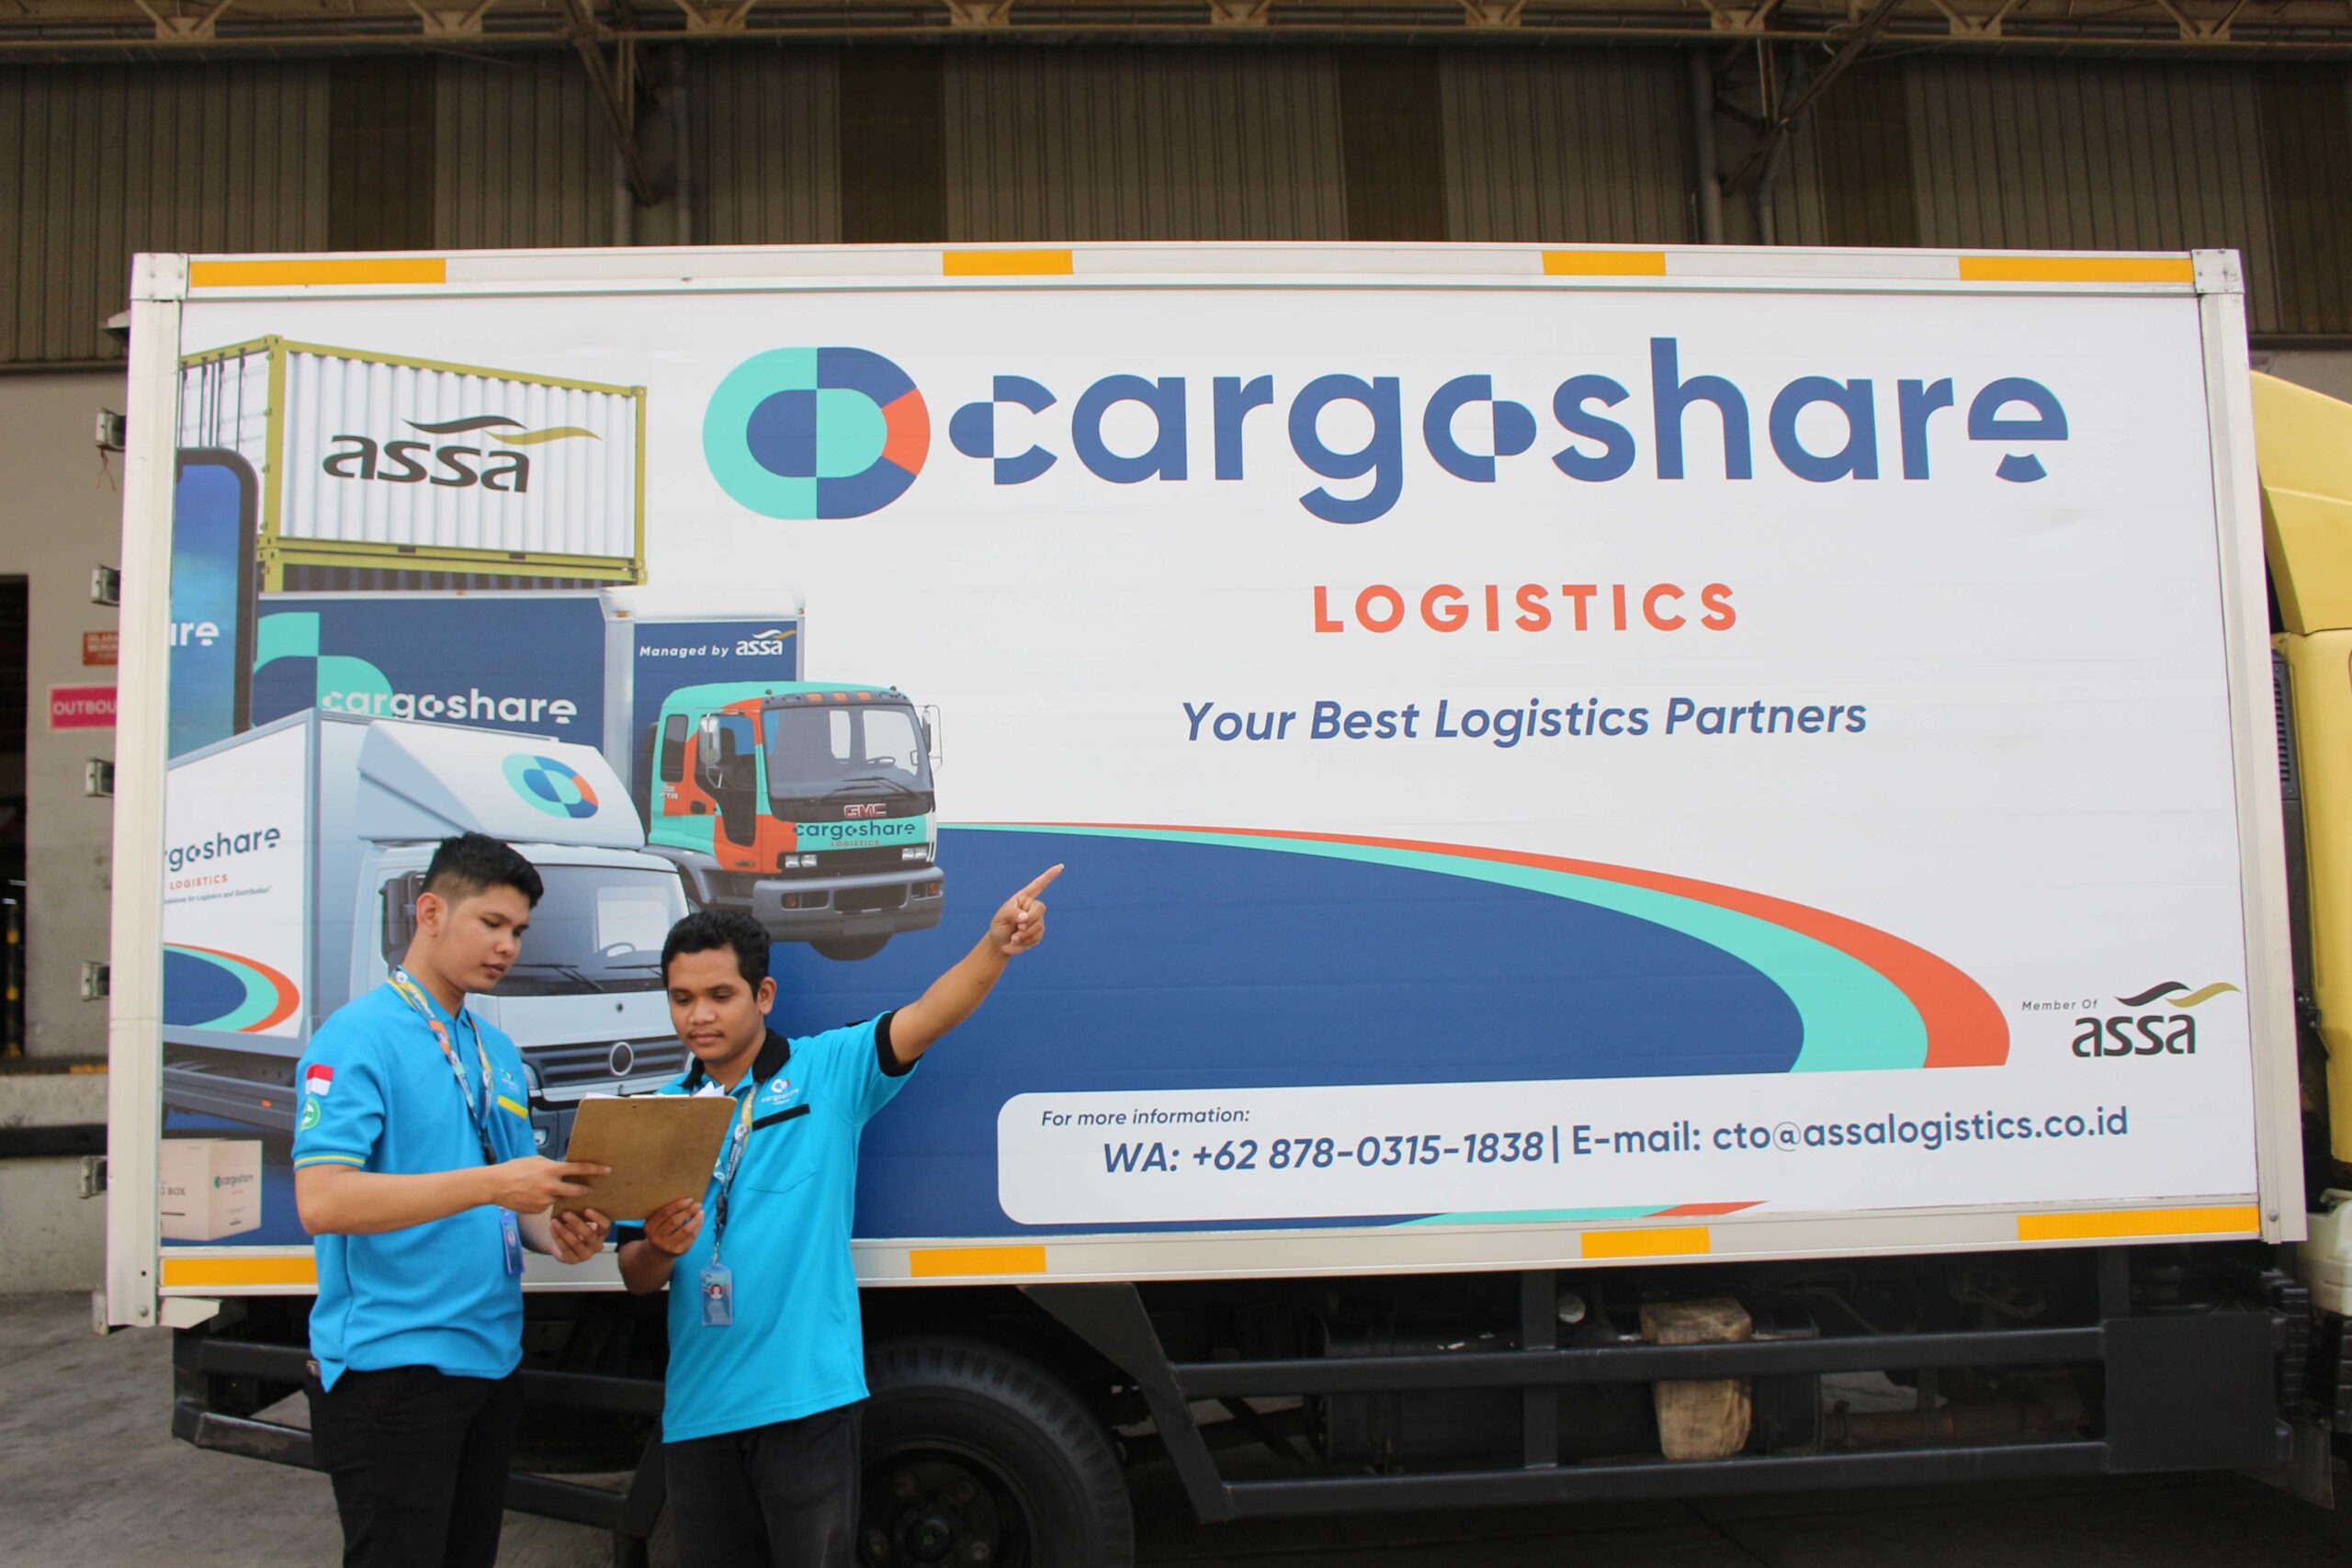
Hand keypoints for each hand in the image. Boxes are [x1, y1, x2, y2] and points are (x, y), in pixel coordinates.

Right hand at [482, 1157, 607, 1214]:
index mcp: (551, 1170)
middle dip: (585, 1190)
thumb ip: (552, 1165)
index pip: (579, 1169)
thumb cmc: (514, 1169)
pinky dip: (546, 1201)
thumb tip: (563, 1168)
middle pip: (577, 1191)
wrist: (496, 1185)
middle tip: (590, 1189)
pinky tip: (535, 1196)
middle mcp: (551, 1186)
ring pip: (560, 1199)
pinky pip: (548, 1206)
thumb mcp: (536, 1161)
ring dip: (560, 1195)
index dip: (596, 1169)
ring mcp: (545, 1200)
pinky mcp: (538, 1210)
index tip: (607, 1170)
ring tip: (548, 1190)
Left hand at [548, 1208, 610, 1263]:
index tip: (587, 1209)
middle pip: (589, 1235)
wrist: (563, 1240)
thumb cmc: (575, 1224)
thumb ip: (583, 1210)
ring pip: (576, 1243)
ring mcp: (585, 1254)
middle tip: (566, 1213)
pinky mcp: (573, 1260)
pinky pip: (564, 1249)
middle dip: (577, 1223)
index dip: (597, 1218)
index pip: (605, 1226)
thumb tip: (579, 1191)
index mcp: (602, 1233)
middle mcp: (596, 1245)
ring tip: (554, 1220)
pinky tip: (552, 1227)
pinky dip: (557, 1237)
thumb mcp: (582, 1218)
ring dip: (564, 1231)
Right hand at [642, 1196, 704, 1258]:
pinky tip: (700, 1220)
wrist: (657, 1253)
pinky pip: (691, 1238)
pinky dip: (698, 1227)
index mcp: (649, 1227)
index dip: (678, 1205)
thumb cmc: (659, 1231)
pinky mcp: (678, 1251)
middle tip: (698, 1204)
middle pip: (675, 1221)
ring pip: (685, 1230)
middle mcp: (657, 1238)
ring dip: (696, 1219)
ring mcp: (668, 1246)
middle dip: (688, 1211)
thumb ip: (664, 1213)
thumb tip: (686, 1200)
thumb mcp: (655, 1223)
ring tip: (701, 1212)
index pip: (664, 1213)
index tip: (689, 1199)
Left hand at [987, 865, 1061, 956]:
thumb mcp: (1001, 917)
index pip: (1038, 885)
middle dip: (1030, 919)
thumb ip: (1012, 913)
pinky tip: (1018, 941)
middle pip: (1040, 908)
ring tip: (1014, 937)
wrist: (1000, 943)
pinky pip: (1037, 936)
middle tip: (1018, 927)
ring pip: (1038, 925)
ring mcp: (1037, 920)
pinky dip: (1026, 940)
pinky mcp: (1039, 932)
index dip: (1049, 876)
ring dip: (1024, 934)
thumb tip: (1025, 917)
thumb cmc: (999, 926)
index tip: (1060, 867)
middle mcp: (1032, 907)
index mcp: (1023, 898)